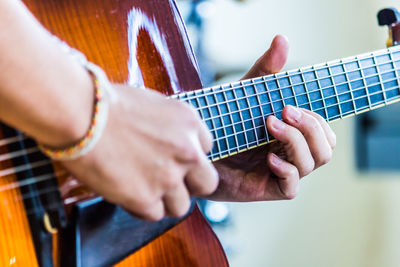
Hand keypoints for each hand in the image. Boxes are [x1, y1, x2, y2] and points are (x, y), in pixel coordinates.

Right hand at [61, 85, 217, 219]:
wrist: (82, 116)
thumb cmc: (108, 105)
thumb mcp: (153, 105)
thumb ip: (170, 127)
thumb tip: (168, 141)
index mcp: (190, 124)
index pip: (206, 150)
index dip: (188, 157)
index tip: (172, 158)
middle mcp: (187, 152)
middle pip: (206, 183)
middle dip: (190, 185)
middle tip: (169, 181)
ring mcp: (169, 178)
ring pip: (181, 205)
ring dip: (164, 200)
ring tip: (142, 188)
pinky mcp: (146, 198)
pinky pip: (154, 214)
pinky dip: (141, 207)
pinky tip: (127, 193)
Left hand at [210, 35, 335, 201]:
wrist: (197, 151)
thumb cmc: (224, 123)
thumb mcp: (246, 95)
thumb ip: (264, 71)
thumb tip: (281, 39)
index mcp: (292, 134)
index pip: (324, 131)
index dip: (316, 120)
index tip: (289, 104)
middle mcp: (290, 153)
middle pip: (326, 148)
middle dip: (311, 128)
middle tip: (284, 113)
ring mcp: (281, 172)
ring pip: (313, 163)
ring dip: (296, 142)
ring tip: (270, 126)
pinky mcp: (267, 188)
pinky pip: (292, 187)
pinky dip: (286, 170)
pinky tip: (268, 159)